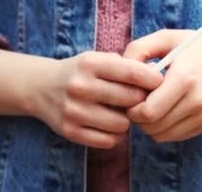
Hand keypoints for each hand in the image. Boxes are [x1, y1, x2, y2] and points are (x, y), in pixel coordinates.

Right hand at [30, 51, 162, 148]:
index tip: (160, 83)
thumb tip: (159, 74)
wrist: (41, 87)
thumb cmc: (82, 72)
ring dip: (127, 120)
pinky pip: (109, 141)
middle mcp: (80, 86)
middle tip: (139, 99)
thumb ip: (128, 65)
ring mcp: (73, 111)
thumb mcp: (100, 59)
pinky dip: (114, 135)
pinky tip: (109, 124)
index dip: (153, 79)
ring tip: (120, 112)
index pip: (133, 73)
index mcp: (91, 63)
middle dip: (141, 100)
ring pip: (122, 124)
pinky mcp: (70, 131)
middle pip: (131, 100)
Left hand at [124, 30, 201, 142]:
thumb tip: (120, 69)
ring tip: (152, 103)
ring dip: (149, 124)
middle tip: (138, 100)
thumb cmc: (197, 46)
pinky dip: (163, 127)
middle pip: (152, 126)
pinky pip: (173, 136)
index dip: (132, 107)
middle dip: (137, 117)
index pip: (148, 111)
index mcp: (184, 78)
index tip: (132, 93)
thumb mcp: (167, 38)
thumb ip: (139, 49)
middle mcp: (195, 101)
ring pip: (160, 135)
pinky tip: (165, 109)